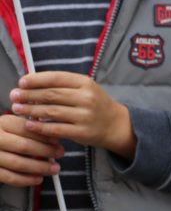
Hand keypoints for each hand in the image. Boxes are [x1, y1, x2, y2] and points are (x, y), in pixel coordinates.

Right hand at [0, 113, 63, 186]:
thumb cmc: (5, 136)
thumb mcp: (14, 125)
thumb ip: (31, 127)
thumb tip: (55, 135)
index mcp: (4, 123)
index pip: (27, 129)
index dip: (44, 136)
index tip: (57, 141)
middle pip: (24, 146)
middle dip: (46, 151)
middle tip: (60, 153)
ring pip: (19, 163)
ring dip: (40, 167)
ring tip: (54, 168)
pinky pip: (10, 177)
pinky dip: (26, 179)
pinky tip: (38, 178)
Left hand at [10, 72, 134, 157]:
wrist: (116, 124)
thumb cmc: (95, 104)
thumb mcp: (85, 89)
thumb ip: (63, 85)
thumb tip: (32, 83)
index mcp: (86, 83)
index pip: (57, 78)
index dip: (37, 79)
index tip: (21, 82)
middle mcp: (87, 97)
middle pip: (52, 95)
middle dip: (29, 95)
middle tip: (14, 96)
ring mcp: (85, 115)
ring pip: (51, 111)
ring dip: (31, 110)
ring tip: (17, 109)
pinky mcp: (82, 132)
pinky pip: (56, 129)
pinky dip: (40, 127)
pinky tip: (29, 125)